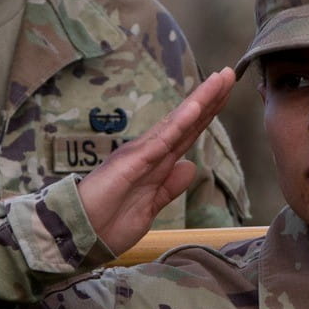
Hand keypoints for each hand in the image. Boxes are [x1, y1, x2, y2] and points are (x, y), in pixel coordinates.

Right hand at [76, 68, 235, 253]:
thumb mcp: (150, 206)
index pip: (188, 133)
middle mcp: (149, 151)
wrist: (79, 236)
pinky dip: (179, 122)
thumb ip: (169, 186)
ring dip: (200, 100)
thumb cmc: (108, 222)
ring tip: (220, 79)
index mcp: (155, 162)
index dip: (208, 113)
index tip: (226, 93)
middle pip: (187, 121)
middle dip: (210, 97)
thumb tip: (190, 166)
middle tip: (229, 73)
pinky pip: (161, 140)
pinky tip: (196, 107)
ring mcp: (140, 153)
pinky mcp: (132, 162)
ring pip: (177, 122)